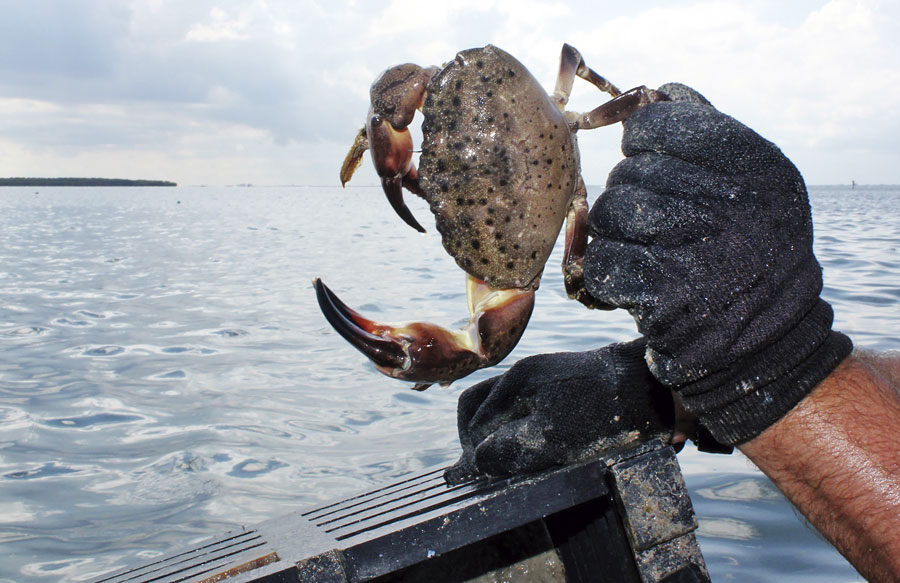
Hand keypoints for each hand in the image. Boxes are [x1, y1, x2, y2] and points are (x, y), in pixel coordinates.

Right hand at [445, 339, 674, 483]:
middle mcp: (523, 373)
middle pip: (479, 407)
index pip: (474, 420)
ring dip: (496, 433)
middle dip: (477, 439)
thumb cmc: (602, 416)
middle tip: (487, 468)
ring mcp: (540, 375)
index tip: (477, 476)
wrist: (650, 391)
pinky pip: (521, 404)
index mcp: (516, 382)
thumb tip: (476, 462)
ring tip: (506, 459)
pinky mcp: (558, 383)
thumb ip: (508, 450)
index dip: (473, 452)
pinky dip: (515, 425)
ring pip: (500, 406)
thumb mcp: (551, 440)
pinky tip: (530, 443)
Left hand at [584, 84, 851, 444]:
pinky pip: (601, 263)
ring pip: (606, 215)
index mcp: (753, 165)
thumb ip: (707, 131)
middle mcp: (728, 203)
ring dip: (616, 238)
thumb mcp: (753, 183)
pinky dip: (609, 278)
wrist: (765, 346)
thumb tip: (657, 92)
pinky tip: (638, 287)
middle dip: (631, 199)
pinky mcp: (662, 297)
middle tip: (659, 227)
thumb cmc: (746, 253)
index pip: (655, 123)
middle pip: (626, 174)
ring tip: (650, 255)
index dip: (643, 145)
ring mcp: (694, 250)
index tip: (654, 165)